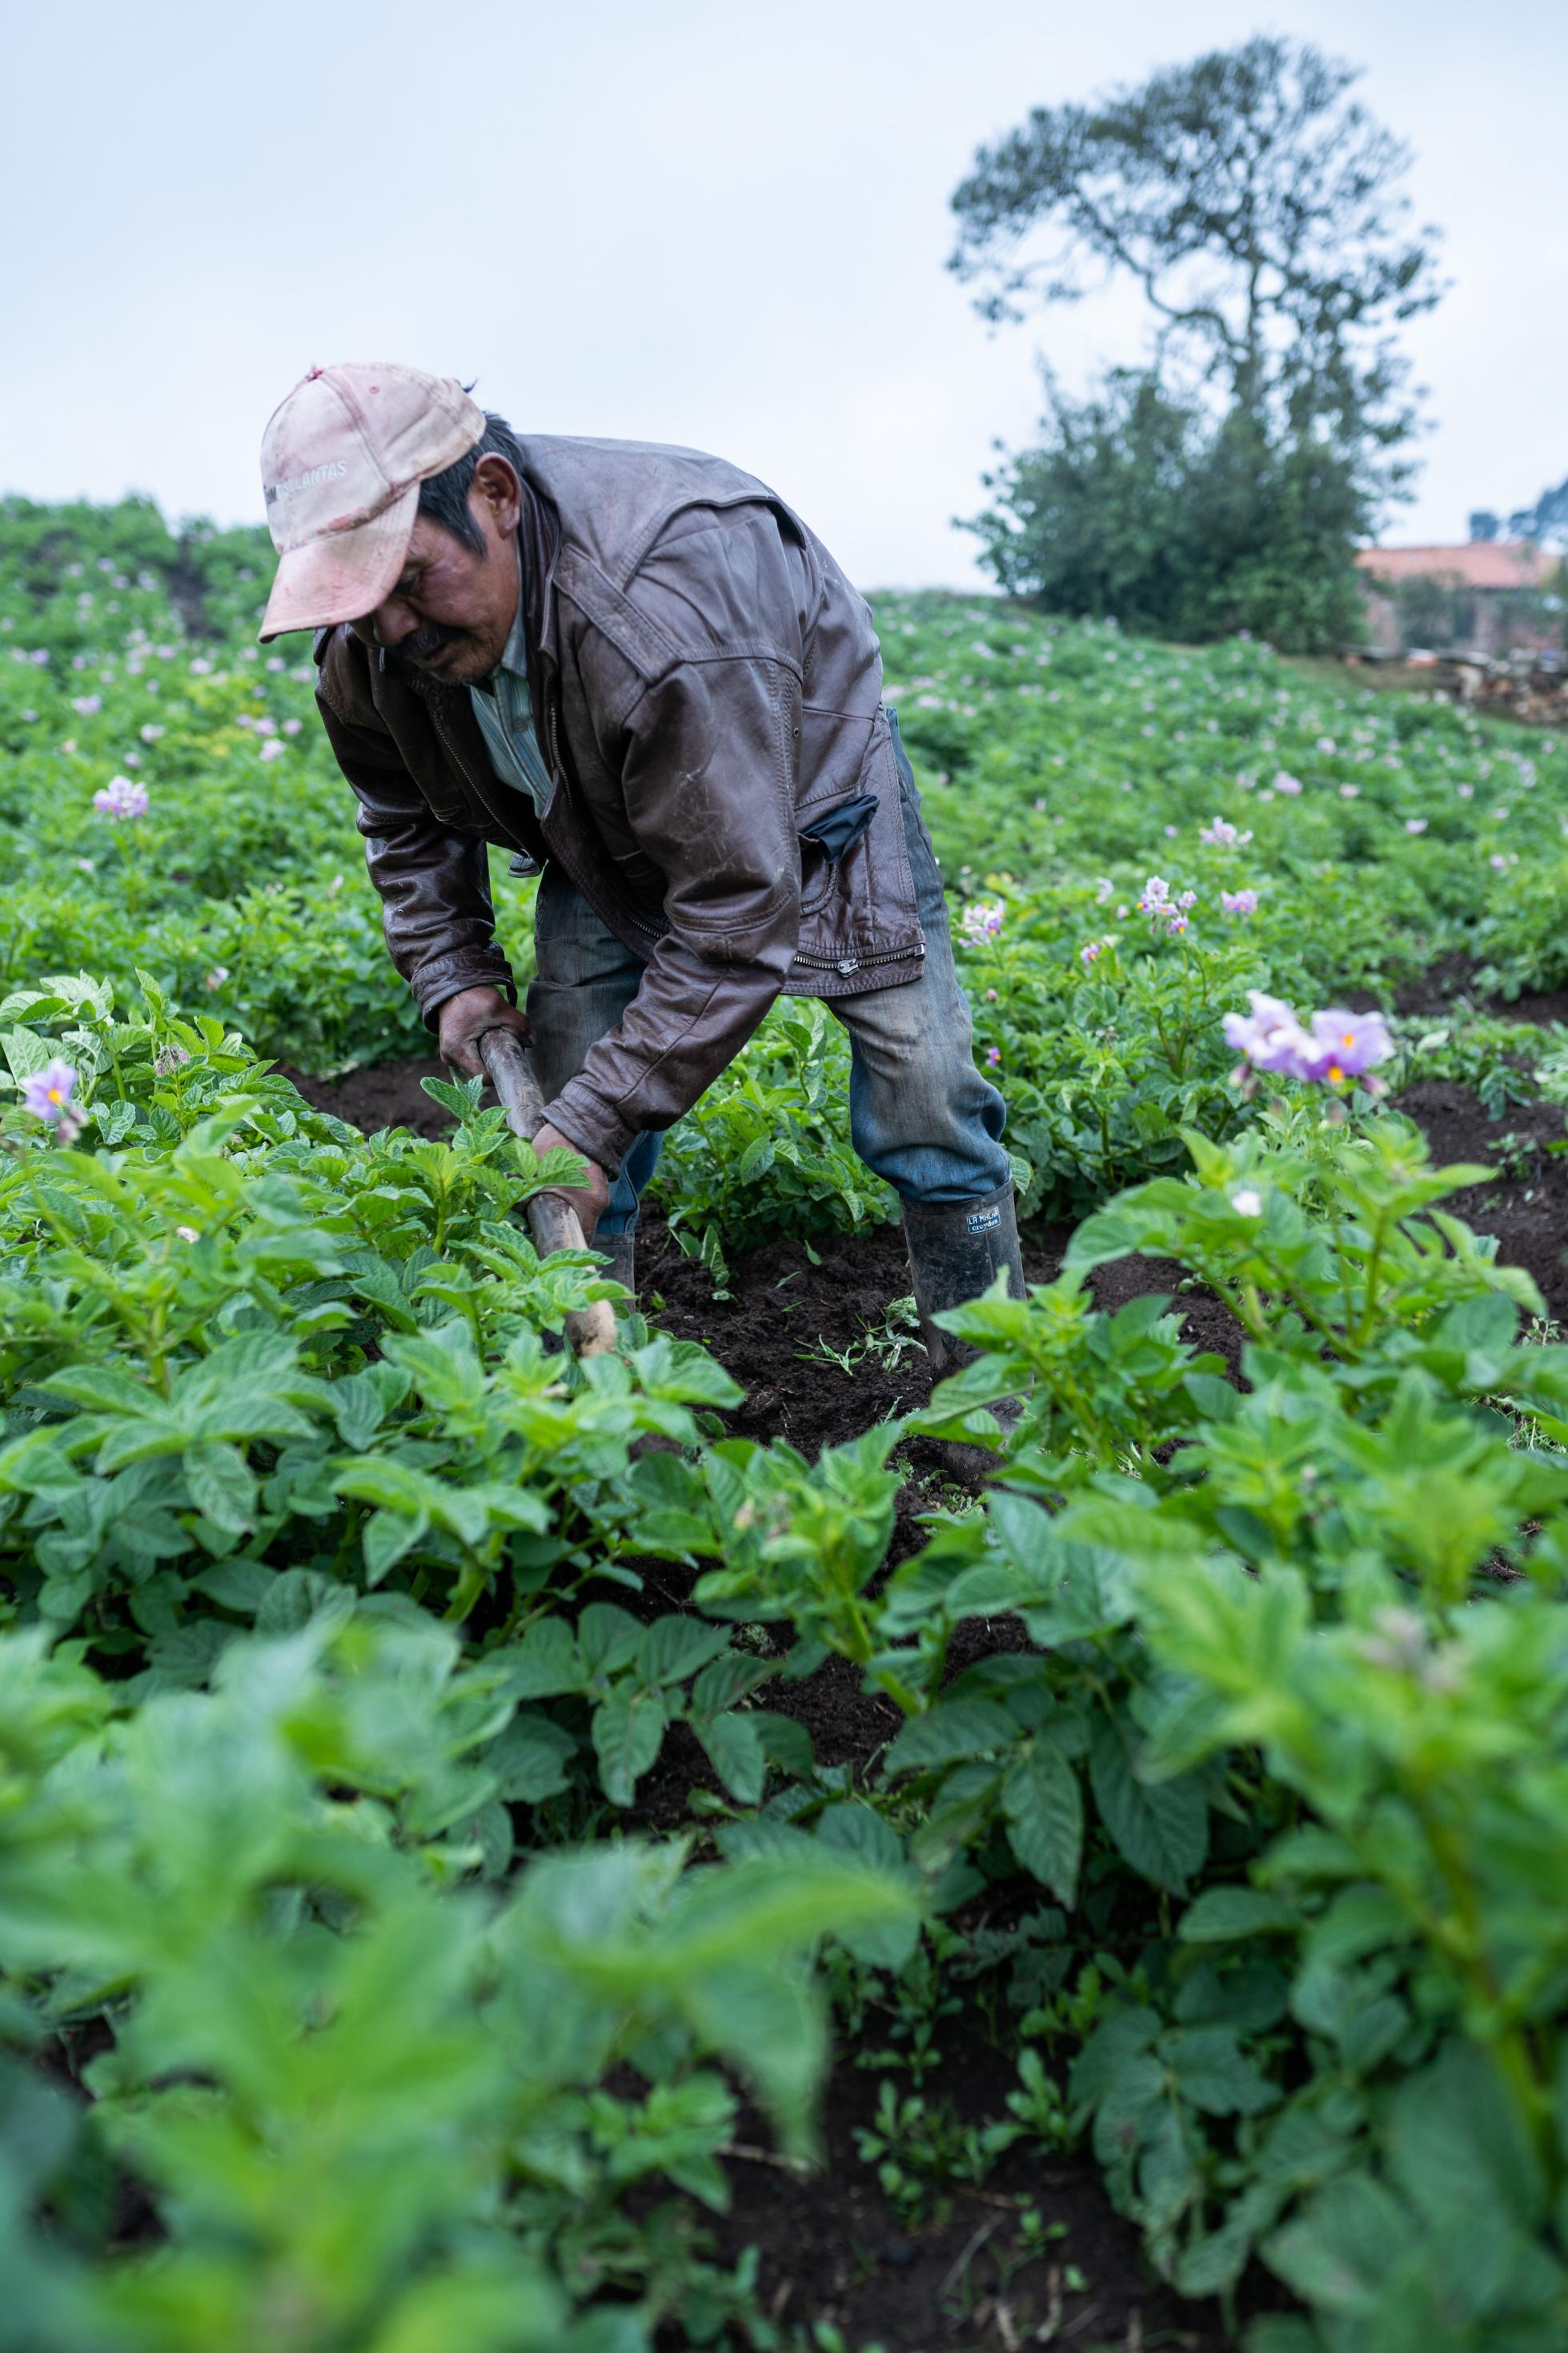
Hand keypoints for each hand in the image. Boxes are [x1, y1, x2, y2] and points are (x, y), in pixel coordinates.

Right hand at [436, 985, 529, 1077]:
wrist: (454, 986)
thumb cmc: (472, 996)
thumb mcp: (498, 1007)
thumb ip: (519, 1025)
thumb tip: (532, 1042)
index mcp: (457, 1051)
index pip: (483, 1078)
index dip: (500, 1073)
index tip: (512, 1060)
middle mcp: (449, 1058)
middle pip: (480, 1074)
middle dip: (496, 1064)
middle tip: (507, 1047)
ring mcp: (449, 1056)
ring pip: (476, 1067)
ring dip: (489, 1058)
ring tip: (497, 1041)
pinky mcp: (452, 1051)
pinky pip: (472, 1059)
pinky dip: (482, 1053)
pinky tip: (488, 1041)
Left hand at [532, 1119, 611, 1241]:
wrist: (581, 1121)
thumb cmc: (557, 1145)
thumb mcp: (534, 1170)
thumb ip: (524, 1195)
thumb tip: (515, 1213)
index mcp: (587, 1204)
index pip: (582, 1239)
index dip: (566, 1246)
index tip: (551, 1248)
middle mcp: (599, 1202)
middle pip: (581, 1226)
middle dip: (561, 1226)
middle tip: (541, 1225)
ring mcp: (602, 1192)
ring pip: (582, 1212)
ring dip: (566, 1211)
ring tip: (547, 1205)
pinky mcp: (599, 1183)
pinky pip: (585, 1198)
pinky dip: (572, 1198)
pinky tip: (558, 1188)